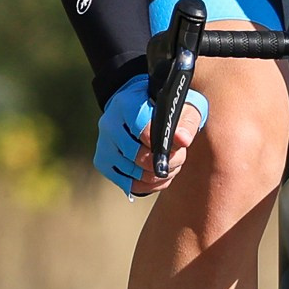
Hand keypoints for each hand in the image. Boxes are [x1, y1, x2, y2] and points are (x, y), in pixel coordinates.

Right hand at [94, 75, 207, 195]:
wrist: (144, 113)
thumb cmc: (167, 112)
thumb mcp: (182, 110)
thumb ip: (186, 124)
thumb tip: (182, 140)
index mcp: (127, 104)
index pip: (140, 127)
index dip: (160, 143)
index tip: (174, 147)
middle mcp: (109, 123)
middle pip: (135, 154)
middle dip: (162, 162)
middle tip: (177, 158)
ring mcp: (103, 143)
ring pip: (132, 171)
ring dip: (157, 175)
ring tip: (170, 166)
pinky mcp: (103, 161)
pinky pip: (126, 183)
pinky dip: (146, 185)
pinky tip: (158, 177)